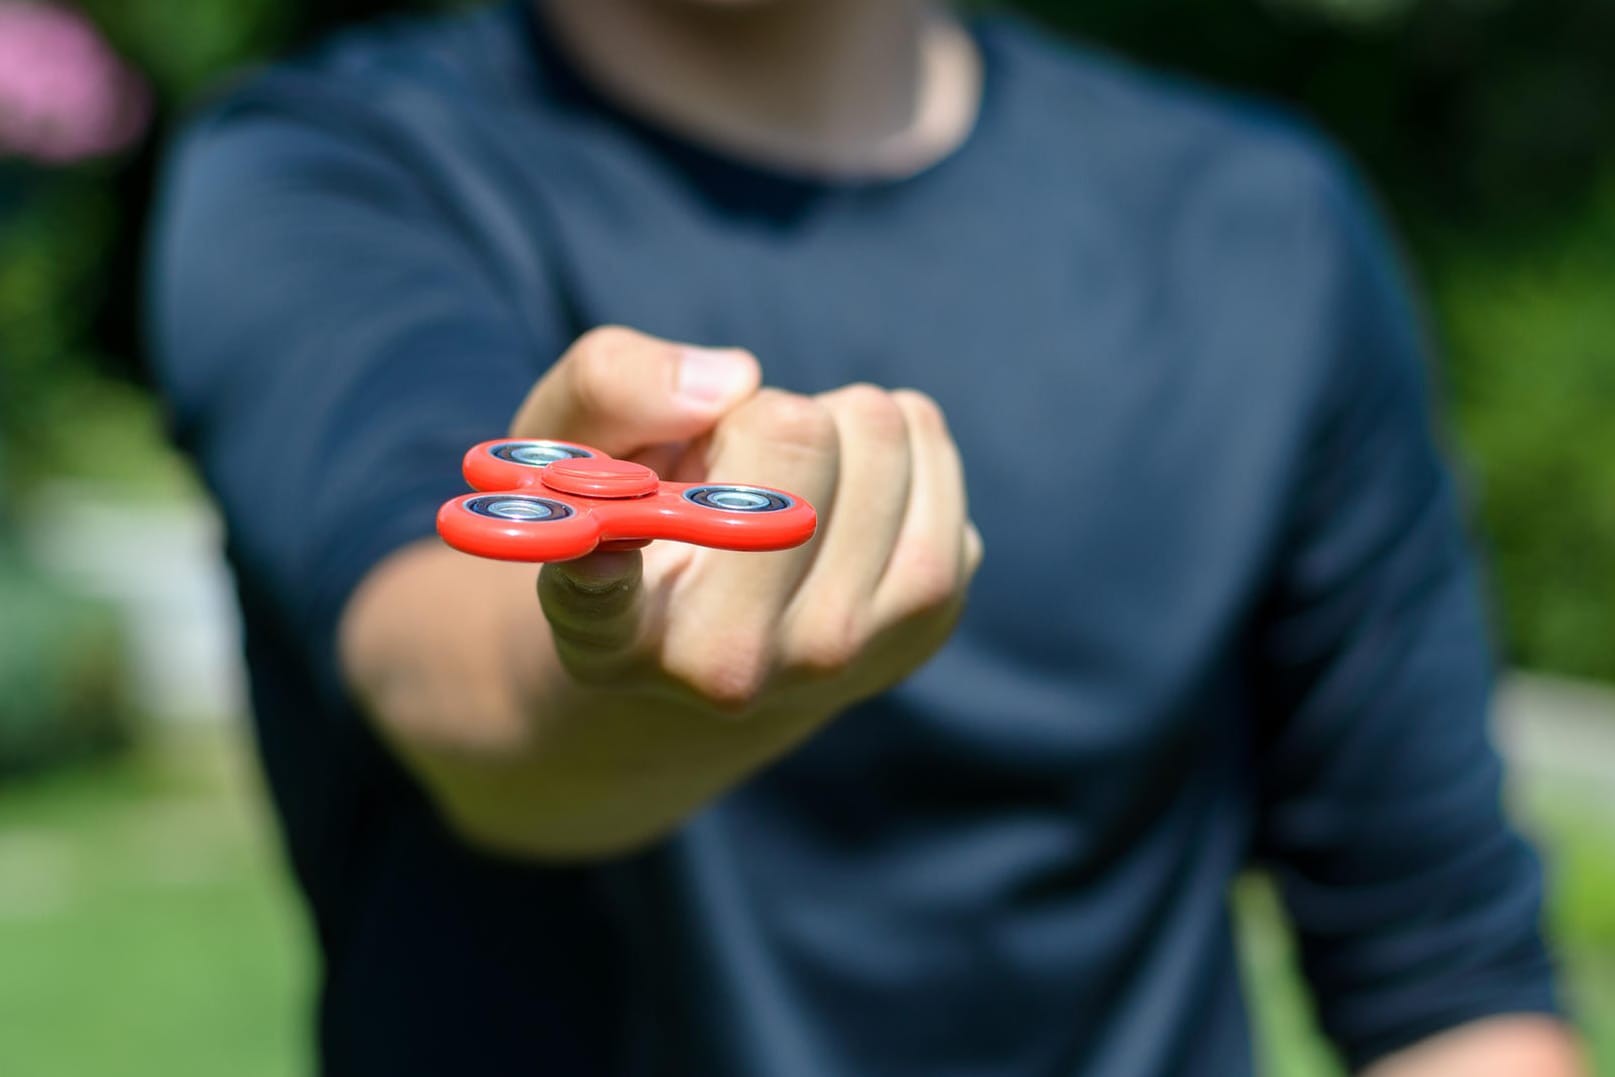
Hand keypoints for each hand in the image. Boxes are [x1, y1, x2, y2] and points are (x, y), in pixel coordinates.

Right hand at [536, 379, 983, 724]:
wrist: (712, 649)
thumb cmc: (632, 524)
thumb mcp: (570, 448)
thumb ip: (611, 388)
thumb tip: (733, 381)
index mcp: (615, 642)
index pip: (603, 608)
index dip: (602, 570)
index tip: (596, 548)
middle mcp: (734, 670)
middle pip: (796, 436)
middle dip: (762, 415)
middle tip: (727, 468)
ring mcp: (846, 654)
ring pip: (879, 429)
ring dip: (832, 422)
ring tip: (781, 487)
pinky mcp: (931, 614)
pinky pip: (930, 444)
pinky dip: (892, 438)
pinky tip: (842, 498)